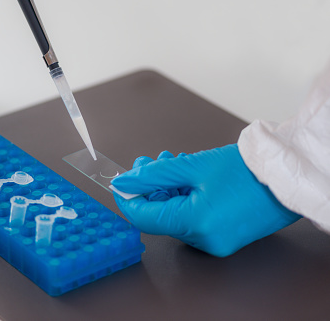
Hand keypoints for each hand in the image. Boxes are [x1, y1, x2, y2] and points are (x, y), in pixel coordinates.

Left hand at [111, 144, 300, 256]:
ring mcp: (214, 243)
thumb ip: (154, 175)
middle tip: (148, 164)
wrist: (285, 176)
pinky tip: (185, 179)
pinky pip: (191, 220)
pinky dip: (183, 200)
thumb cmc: (246, 169)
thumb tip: (126, 182)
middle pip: (159, 215)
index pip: (144, 218)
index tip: (121, 183)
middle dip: (150, 188)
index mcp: (195, 224)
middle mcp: (204, 240)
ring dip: (167, 190)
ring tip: (170, 164)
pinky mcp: (221, 239)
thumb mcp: (192, 165)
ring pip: (174, 216)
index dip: (128, 199)